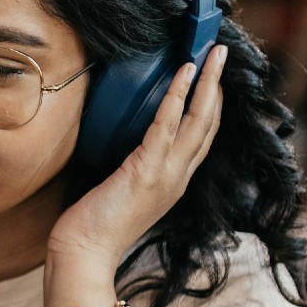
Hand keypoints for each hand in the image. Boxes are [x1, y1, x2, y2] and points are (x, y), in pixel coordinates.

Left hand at [47, 45, 228, 268]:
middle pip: (209, 124)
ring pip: (198, 120)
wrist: (85, 254)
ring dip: (208, 82)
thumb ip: (131, 167)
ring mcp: (168, 174)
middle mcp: (179, 177)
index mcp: (174, 181)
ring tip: (213, 52)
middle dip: (218, 85)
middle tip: (221, 53)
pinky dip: (178, 95)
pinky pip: (168, 124)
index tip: (213, 77)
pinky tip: (184, 72)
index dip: (210, 105)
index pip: (201, 137)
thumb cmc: (94, 225)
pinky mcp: (148, 170)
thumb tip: (119, 139)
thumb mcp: (121, 189)